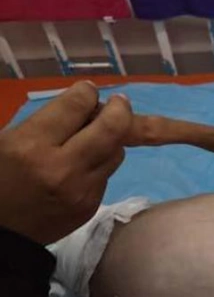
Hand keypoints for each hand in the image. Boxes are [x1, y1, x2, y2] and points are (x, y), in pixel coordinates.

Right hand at [0, 81, 131, 243]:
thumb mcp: (8, 139)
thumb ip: (48, 120)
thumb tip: (88, 103)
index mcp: (31, 145)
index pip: (76, 106)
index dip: (87, 92)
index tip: (89, 91)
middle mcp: (62, 167)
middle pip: (113, 128)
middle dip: (120, 109)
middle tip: (119, 102)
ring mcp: (81, 190)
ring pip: (117, 150)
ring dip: (112, 138)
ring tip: (97, 134)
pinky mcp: (91, 205)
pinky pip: (107, 173)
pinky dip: (101, 162)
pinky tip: (84, 164)